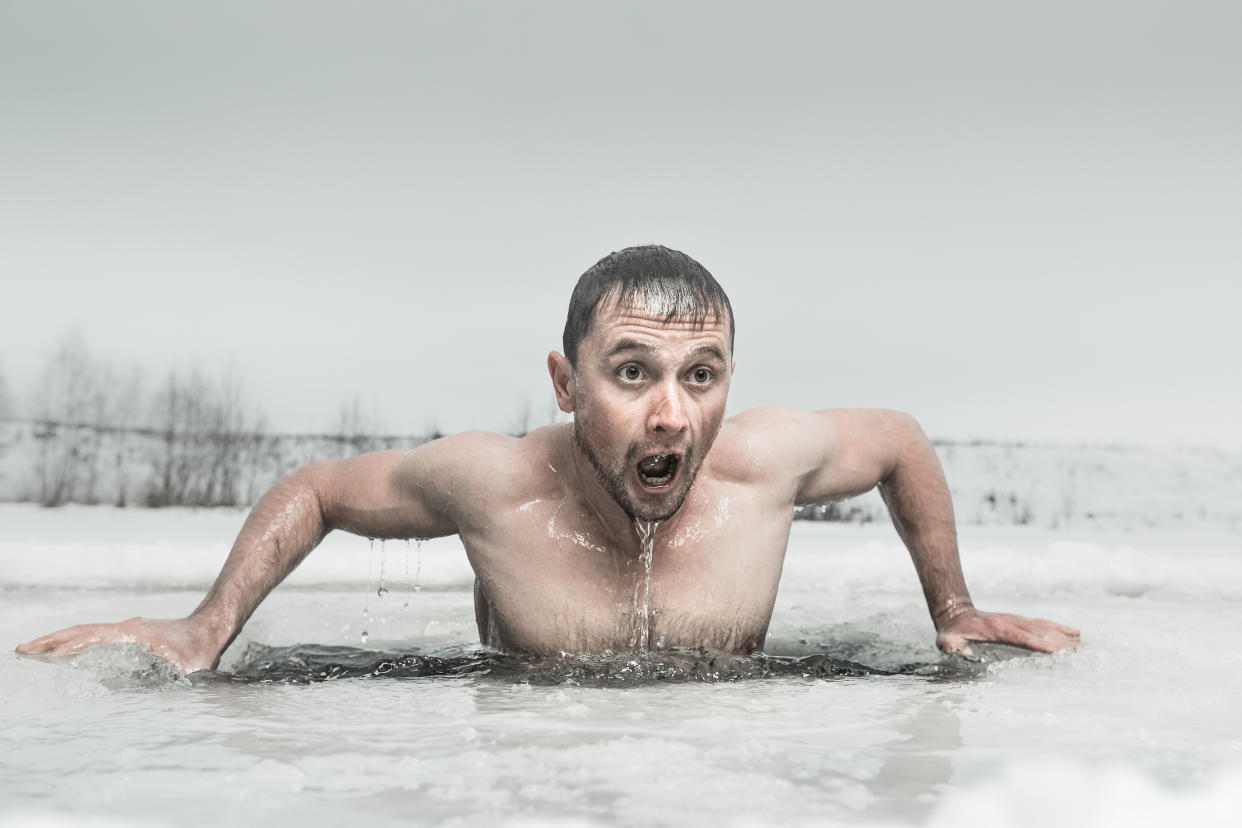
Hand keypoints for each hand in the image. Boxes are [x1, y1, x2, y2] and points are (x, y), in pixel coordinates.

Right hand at [15, 616, 224, 674]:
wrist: (210, 628)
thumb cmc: (200, 649)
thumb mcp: (189, 666)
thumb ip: (172, 677)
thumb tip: (155, 691)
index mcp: (134, 633)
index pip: (94, 637)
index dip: (70, 646)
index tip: (46, 656)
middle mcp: (125, 628)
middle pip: (81, 630)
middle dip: (51, 640)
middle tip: (22, 650)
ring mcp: (125, 629)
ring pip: (85, 631)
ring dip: (59, 640)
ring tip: (32, 651)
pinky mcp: (128, 633)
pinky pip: (94, 635)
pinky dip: (74, 641)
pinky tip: (63, 653)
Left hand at [936, 608, 1079, 656]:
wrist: (955, 612)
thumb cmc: (952, 632)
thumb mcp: (947, 641)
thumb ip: (952, 648)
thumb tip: (960, 653)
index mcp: (999, 630)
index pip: (1025, 639)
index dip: (1043, 645)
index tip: (1061, 652)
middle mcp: (1013, 623)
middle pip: (1042, 634)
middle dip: (1063, 644)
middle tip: (1085, 654)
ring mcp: (1018, 620)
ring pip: (1046, 628)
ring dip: (1066, 637)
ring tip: (1086, 646)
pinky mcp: (1020, 621)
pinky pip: (1043, 624)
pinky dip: (1060, 628)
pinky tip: (1075, 633)